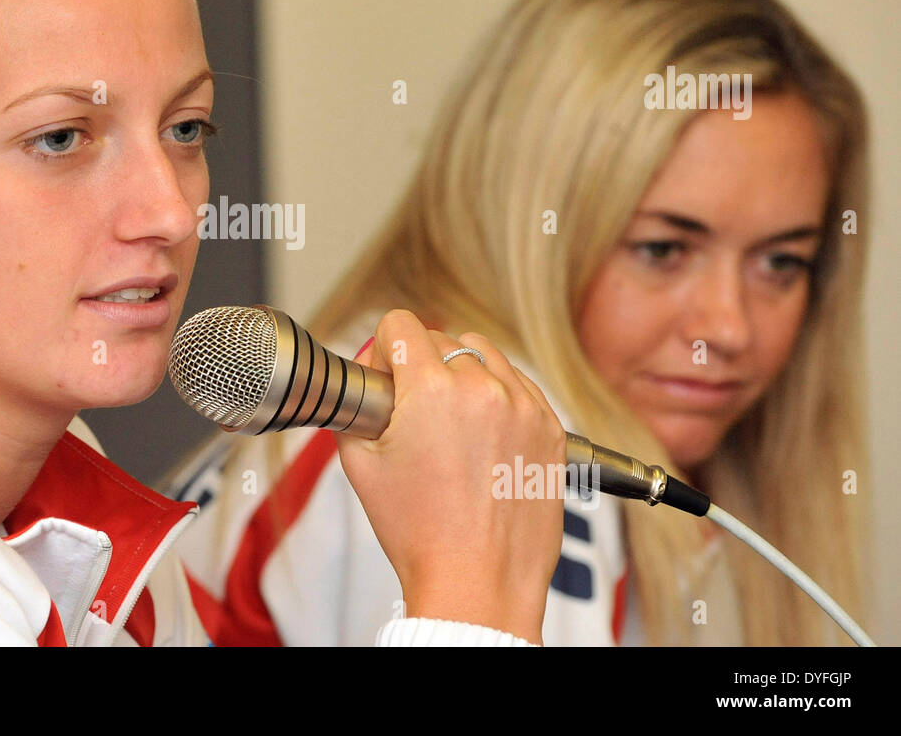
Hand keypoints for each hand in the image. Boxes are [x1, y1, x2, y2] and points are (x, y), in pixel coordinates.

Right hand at [335, 309, 565, 643]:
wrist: (478, 582)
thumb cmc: (420, 532)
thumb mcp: (360, 464)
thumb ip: (355, 407)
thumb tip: (366, 383)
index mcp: (433, 390)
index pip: (400, 324)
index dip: (383, 349)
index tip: (386, 376)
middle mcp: (484, 389)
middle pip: (442, 338)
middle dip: (422, 366)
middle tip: (414, 413)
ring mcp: (524, 407)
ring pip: (485, 355)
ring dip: (464, 375)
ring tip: (452, 424)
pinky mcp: (551, 428)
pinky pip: (520, 386)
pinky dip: (499, 399)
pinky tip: (483, 438)